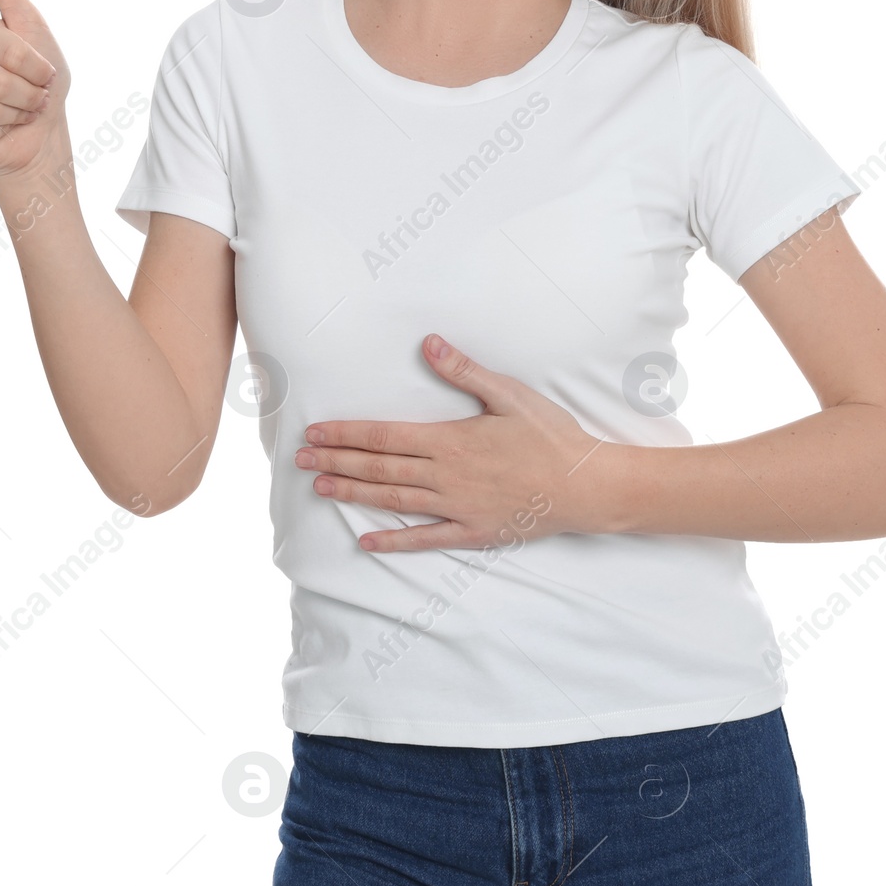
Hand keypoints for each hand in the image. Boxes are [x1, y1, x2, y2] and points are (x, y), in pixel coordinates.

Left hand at [295, 334, 613, 552]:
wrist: (585, 485)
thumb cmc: (550, 435)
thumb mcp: (509, 394)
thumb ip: (465, 371)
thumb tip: (429, 344)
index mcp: (450, 440)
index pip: (384, 436)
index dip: (347, 434)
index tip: (316, 432)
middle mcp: (445, 476)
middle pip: (380, 467)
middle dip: (337, 460)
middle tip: (300, 459)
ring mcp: (457, 507)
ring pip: (394, 500)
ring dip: (354, 492)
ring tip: (321, 486)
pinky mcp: (471, 531)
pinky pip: (425, 538)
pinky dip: (394, 540)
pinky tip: (367, 541)